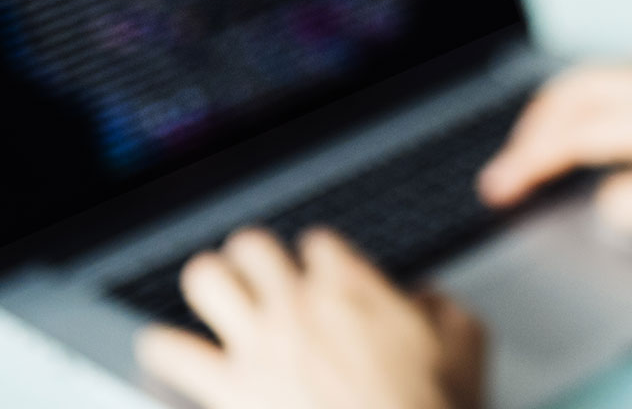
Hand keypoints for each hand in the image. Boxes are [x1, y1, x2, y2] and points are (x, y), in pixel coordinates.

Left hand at [135, 227, 483, 408]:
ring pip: (205, 278)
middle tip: (260, 278)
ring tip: (215, 300)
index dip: (319, 260)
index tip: (322, 276)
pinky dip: (164, 349)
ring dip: (209, 286)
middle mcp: (298, 303)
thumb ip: (442, 306)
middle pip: (252, 245)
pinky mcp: (226, 388)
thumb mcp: (467, 344)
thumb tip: (425, 297)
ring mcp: (258, 343)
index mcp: (354, 288)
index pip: (317, 243)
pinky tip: (167, 352)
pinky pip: (169, 351)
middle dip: (255, 259)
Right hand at [476, 63, 631, 259]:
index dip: (530, 162)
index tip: (500, 188)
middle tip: (505, 168)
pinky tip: (585, 116)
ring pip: (595, 78)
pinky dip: (585, 97)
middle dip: (531, 128)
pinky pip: (618, 78)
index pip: (575, 133)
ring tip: (531, 144)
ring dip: (556, 108)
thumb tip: (603, 195)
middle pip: (575, 92)